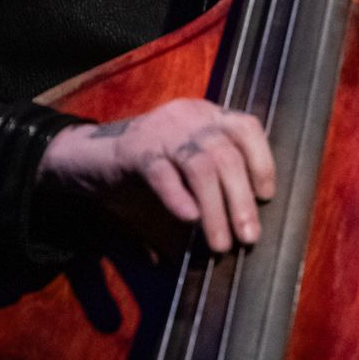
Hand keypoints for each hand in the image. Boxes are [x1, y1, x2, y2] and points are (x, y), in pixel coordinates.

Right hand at [37, 98, 274, 255]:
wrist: (91, 158)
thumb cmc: (149, 168)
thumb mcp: (186, 166)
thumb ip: (214, 182)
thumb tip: (246, 225)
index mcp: (205, 116)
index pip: (246, 127)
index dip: (262, 160)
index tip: (267, 196)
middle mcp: (187, 117)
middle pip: (226, 154)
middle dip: (241, 199)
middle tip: (249, 237)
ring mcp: (160, 131)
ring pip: (200, 166)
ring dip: (216, 209)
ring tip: (221, 243)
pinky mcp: (134, 151)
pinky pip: (162, 174)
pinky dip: (178, 198)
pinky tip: (188, 219)